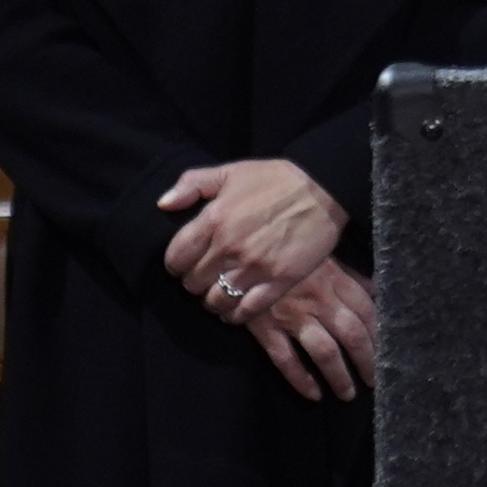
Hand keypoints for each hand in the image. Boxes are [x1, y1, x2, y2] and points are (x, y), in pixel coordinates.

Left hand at [160, 159, 347, 319]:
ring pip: (216, 301)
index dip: (176, 264)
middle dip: (194, 282)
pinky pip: (247, 311)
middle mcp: (229, 247)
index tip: (184, 264)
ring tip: (218, 295)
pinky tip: (235, 310)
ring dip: (213, 301)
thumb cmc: (276, 178)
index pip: (176, 257)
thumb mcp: (231, 171)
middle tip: (204, 278)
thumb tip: (163, 204)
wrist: (323, 189)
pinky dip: (236, 316)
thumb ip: (191, 184)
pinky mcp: (279, 281)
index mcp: (213, 219)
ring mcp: (254, 267)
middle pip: (193, 282)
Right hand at [249, 261, 377, 401]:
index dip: (379, 334)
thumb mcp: (322, 255)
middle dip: (367, 361)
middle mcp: (317, 299)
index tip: (388, 351)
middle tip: (374, 381)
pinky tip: (313, 394)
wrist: (239, 250)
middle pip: (352, 335)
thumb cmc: (285, 252)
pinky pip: (285, 359)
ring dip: (339, 376)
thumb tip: (376, 291)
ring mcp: (291, 315)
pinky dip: (300, 379)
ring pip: (324, 351)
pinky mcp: (264, 326)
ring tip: (347, 393)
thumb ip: (348, 275)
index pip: (366, 311)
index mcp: (333, 279)